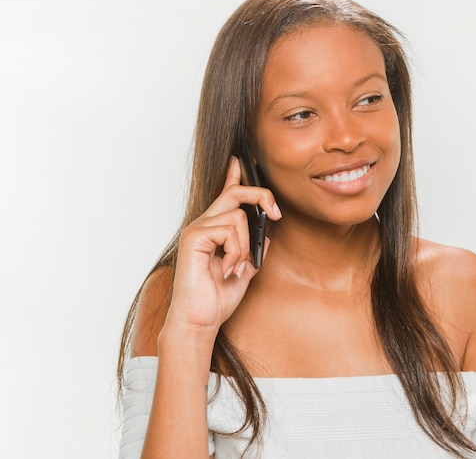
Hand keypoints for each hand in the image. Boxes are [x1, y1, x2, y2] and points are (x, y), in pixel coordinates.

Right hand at [164, 157, 280, 334]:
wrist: (200, 320)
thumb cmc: (217, 298)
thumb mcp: (246, 270)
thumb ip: (254, 250)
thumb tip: (267, 234)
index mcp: (216, 230)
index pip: (226, 195)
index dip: (234, 175)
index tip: (241, 160)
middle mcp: (205, 224)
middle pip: (235, 192)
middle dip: (260, 195)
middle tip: (276, 214)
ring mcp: (198, 229)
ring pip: (238, 216)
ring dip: (244, 246)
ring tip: (235, 267)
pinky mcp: (194, 237)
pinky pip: (228, 229)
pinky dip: (235, 252)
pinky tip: (226, 269)